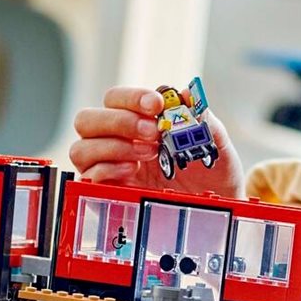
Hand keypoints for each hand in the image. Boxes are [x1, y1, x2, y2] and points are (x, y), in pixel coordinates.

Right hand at [69, 86, 243, 199]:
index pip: (115, 99)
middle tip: (152, 132)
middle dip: (119, 122)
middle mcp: (117, 140)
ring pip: (82, 147)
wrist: (218, 206)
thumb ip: (203, 120)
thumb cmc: (211, 172)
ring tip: (149, 154)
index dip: (131, 98)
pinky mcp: (108, 191)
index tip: (157, 105)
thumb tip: (186, 95)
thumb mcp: (216, 145)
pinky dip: (109, 170)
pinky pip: (89, 176)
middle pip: (87, 119)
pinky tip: (133, 172)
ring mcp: (109, 166)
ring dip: (114, 146)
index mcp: (138, 120)